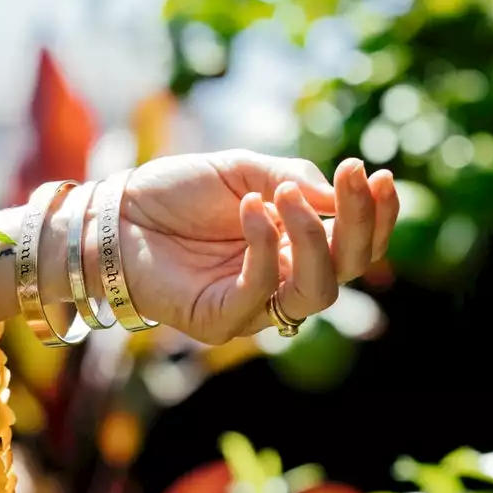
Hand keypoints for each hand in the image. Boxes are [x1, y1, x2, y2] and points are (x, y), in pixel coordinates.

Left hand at [119, 150, 398, 344]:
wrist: (114, 212)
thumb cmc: (175, 192)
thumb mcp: (242, 171)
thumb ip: (292, 179)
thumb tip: (339, 196)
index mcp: (293, 245)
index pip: (353, 242)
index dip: (375, 214)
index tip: (377, 175)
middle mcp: (281, 279)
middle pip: (348, 269)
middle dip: (359, 223)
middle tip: (354, 175)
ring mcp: (252, 306)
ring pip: (317, 292)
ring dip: (313, 237)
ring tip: (284, 195)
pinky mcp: (219, 321)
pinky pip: (261, 293)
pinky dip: (264, 249)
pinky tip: (250, 210)